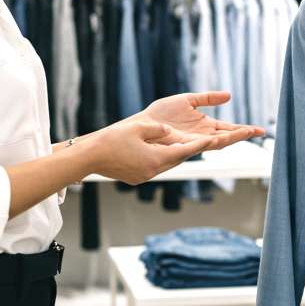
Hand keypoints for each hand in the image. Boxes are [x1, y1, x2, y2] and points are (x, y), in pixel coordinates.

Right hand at [88, 119, 216, 184]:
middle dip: (192, 150)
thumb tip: (170, 131)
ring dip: (178, 155)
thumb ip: (158, 129)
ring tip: (190, 147)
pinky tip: (166, 152)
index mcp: (155, 159)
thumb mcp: (138, 128)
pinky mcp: (138, 177)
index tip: (215, 139)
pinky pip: (157, 167)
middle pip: (178, 159)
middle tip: (208, 142)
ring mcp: (145, 176)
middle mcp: (153, 171)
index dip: (200, 145)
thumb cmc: (112, 140)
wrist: (89, 158)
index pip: (184, 151)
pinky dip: (164, 159)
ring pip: (168, 164)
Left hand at [139, 92, 263, 149]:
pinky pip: (199, 144)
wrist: (142, 123)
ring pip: (217, 142)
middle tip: (258, 132)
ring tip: (245, 133)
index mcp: (205, 126)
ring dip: (231, 138)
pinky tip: (219, 138)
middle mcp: (202, 136)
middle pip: (227, 137)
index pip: (228, 129)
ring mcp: (193, 142)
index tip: (259, 130)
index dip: (243, 129)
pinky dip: (210, 141)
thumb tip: (228, 96)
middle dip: (242, 134)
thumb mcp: (188, 100)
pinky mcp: (182, 145)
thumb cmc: (161, 114)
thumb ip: (207, 98)